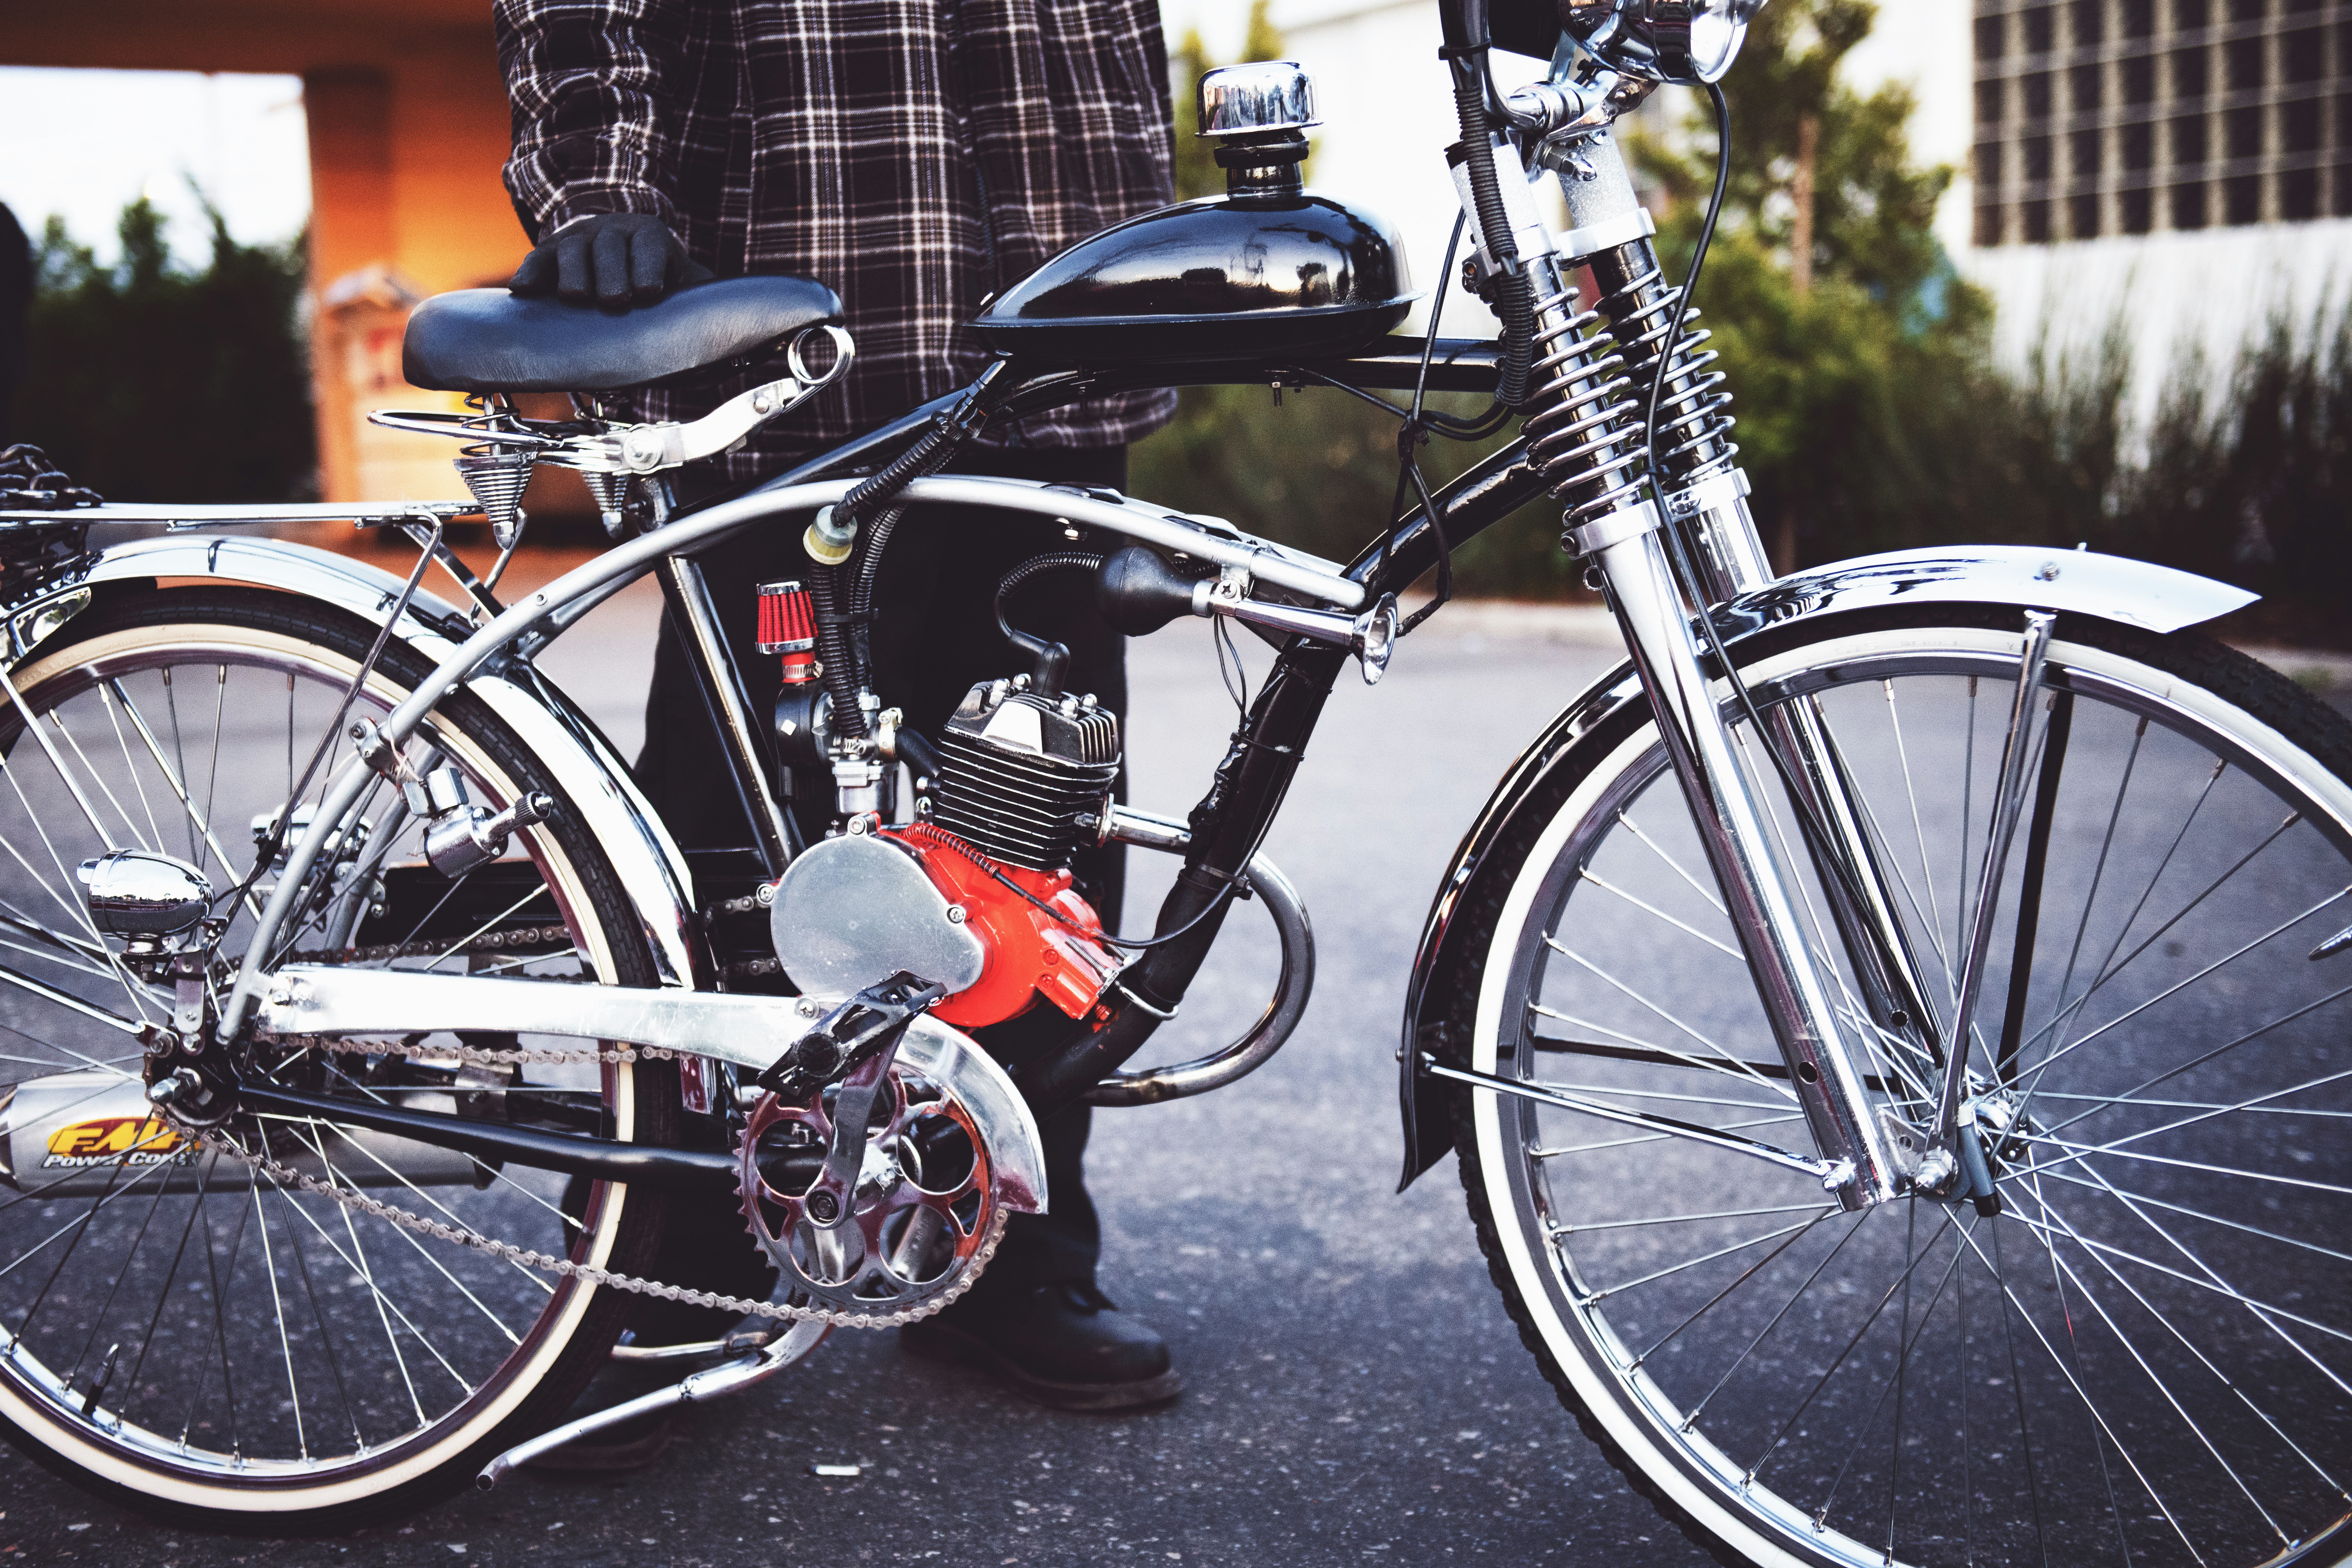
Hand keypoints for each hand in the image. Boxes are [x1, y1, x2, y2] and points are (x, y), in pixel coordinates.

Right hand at [507, 213, 714, 306]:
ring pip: (572, 251)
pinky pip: (538, 260)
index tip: (650, 291)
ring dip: (574, 275)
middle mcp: (612, 231)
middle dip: (612, 274)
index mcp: (650, 236)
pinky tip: (523, 291)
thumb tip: (742, 322)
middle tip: (616, 300)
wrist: (618, 251)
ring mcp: (578, 239)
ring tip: (578, 298)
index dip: (649, 267)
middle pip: (609, 248)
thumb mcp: (683, 278)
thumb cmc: (657, 275)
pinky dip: (530, 274)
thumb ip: (703, 294)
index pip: (649, 246)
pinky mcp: (549, 251)